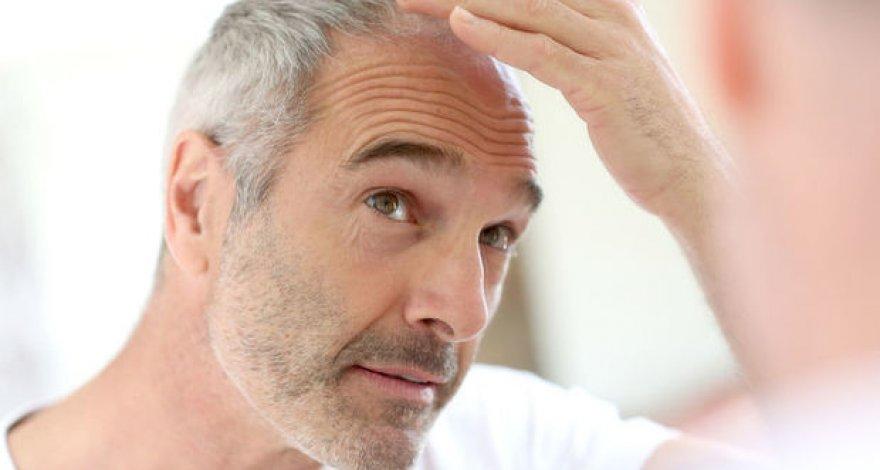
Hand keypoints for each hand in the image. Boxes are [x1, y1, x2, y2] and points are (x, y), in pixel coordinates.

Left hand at [397, 0, 728, 222]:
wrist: (693, 178)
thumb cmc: (647, 134)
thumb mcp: (613, 78)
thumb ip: (578, 51)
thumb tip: (540, 45)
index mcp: (614, 12)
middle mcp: (615, 20)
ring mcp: (613, 50)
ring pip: (529, 10)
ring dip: (464, 1)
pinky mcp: (605, 87)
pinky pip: (542, 52)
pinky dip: (497, 35)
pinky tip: (459, 24)